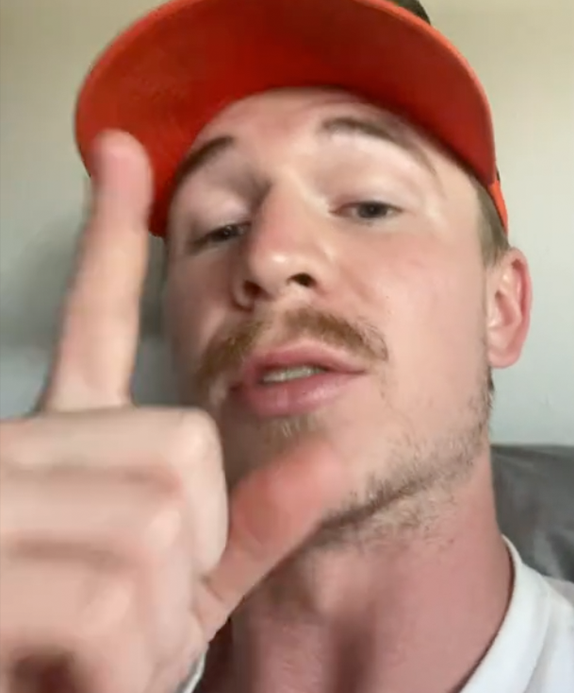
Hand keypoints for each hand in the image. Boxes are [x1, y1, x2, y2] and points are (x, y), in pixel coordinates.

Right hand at [0, 132, 348, 692]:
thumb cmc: (86, 666)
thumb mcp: (181, 601)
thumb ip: (249, 527)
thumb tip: (326, 455)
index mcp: (61, 448)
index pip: (92, 326)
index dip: (105, 237)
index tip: (120, 148)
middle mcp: (13, 453)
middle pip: (180, 451)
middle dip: (184, 556)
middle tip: (122, 616)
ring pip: (152, 527)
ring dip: (146, 622)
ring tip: (89, 651)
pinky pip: (108, 600)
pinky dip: (114, 663)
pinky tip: (70, 674)